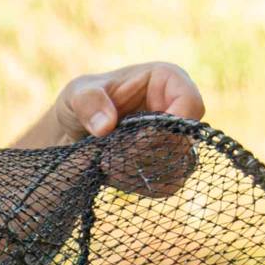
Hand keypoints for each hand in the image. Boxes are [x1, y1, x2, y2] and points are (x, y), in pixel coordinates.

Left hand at [27, 62, 204, 195]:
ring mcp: (178, 138)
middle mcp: (180, 108)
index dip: (167, 126)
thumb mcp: (77, 93)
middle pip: (184, 140)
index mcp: (167, 79)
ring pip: (178, 165)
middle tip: (108, 159)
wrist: (74, 130)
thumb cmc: (81, 101)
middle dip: (145, 154)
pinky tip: (115, 176)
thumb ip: (88, 103)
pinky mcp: (170, 163)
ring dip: (141, 172)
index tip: (133, 141)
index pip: (190, 104)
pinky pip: (169, 183)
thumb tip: (106, 126)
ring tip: (106, 165)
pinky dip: (141, 184)